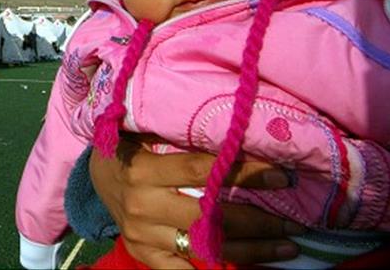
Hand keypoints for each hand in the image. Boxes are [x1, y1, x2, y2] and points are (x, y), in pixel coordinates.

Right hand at [89, 133, 304, 269]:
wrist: (94, 174)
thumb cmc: (130, 145)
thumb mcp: (147, 133)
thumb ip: (183, 138)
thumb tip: (241, 134)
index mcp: (144, 170)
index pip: (203, 172)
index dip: (245, 174)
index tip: (283, 176)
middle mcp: (143, 205)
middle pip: (211, 217)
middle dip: (259, 221)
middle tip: (296, 222)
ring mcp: (143, 234)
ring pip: (206, 246)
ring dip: (252, 249)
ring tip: (287, 246)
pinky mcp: (143, 254)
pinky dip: (217, 267)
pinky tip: (250, 264)